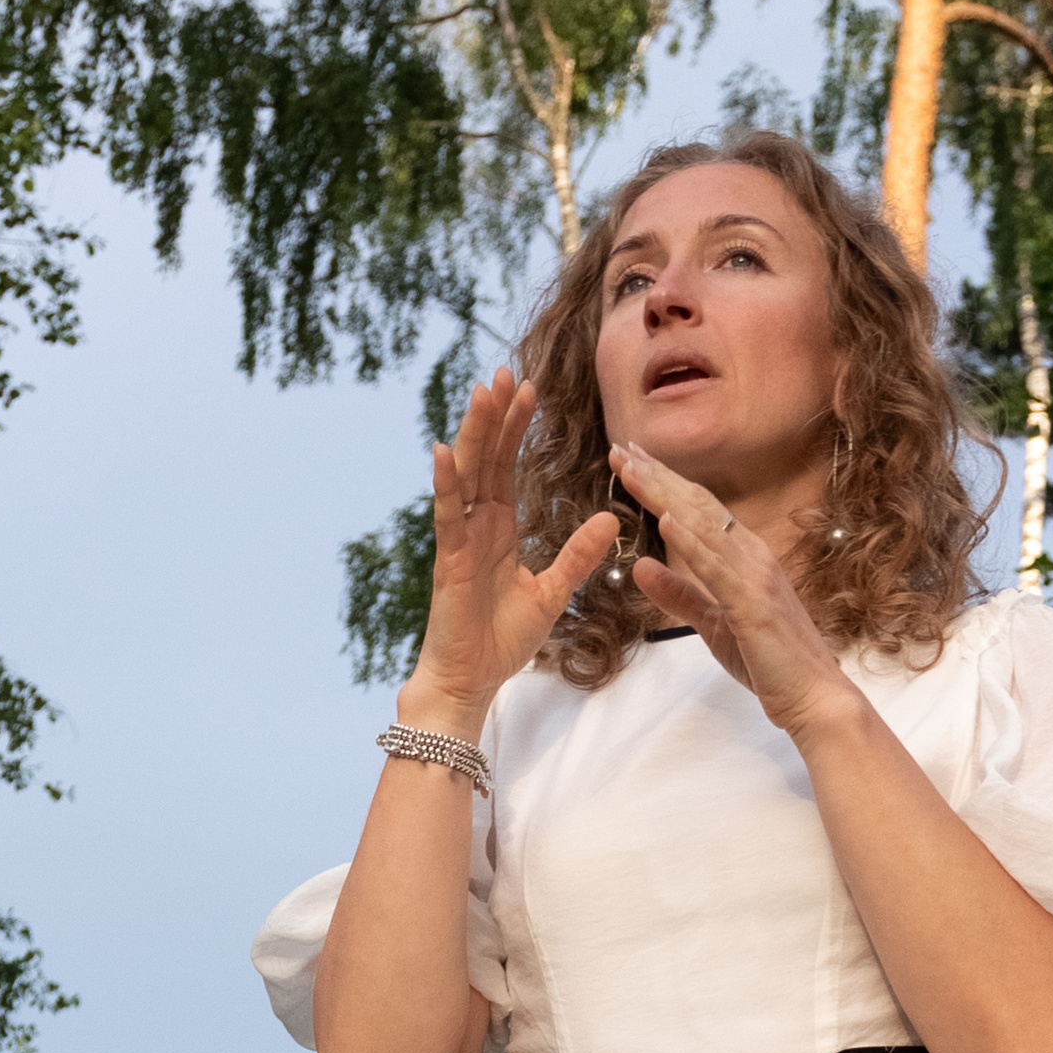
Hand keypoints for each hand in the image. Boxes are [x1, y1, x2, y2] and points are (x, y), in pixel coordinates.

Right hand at [402, 367, 616, 724]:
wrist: (472, 680)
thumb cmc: (502, 640)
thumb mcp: (553, 591)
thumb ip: (578, 553)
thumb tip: (609, 515)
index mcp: (498, 530)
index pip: (507, 468)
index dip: (516, 428)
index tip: (528, 390)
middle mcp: (475, 527)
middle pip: (486, 460)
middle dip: (495, 416)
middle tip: (504, 371)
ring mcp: (459, 541)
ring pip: (467, 476)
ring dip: (474, 433)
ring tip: (482, 391)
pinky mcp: (448, 562)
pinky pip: (447, 516)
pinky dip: (444, 483)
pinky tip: (442, 451)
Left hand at [612, 439, 852, 741]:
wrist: (813, 698)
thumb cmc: (768, 660)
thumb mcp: (710, 621)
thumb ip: (678, 592)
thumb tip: (640, 565)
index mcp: (743, 557)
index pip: (697, 510)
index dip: (662, 483)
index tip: (630, 459)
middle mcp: (752, 556)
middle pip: (698, 506)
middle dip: (658, 476)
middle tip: (621, 447)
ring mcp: (755, 577)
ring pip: (705, 527)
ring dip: (665, 496)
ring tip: (632, 470)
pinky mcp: (753, 605)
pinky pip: (718, 569)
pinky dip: (692, 542)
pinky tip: (666, 521)